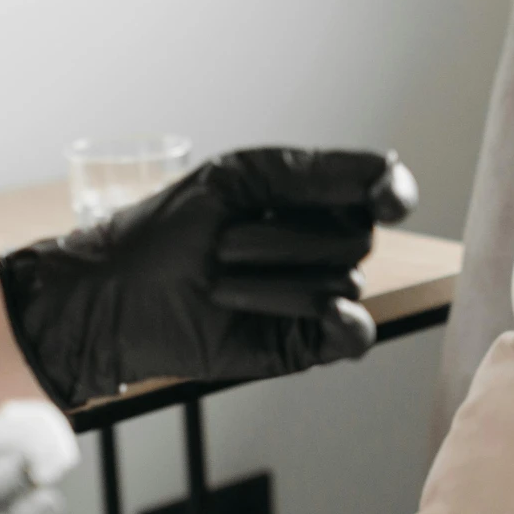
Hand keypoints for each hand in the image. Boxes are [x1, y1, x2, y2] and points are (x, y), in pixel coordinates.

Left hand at [0, 148, 416, 406]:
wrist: (120, 296)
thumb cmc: (168, 230)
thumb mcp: (237, 179)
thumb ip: (312, 171)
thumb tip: (388, 169)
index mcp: (315, 199)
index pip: (382, 189)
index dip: (394, 190)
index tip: (386, 193)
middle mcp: (326, 246)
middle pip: (358, 236)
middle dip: (287, 237)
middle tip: (224, 243)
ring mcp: (320, 296)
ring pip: (345, 282)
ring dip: (275, 279)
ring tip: (219, 280)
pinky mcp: (310, 343)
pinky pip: (355, 332)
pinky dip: (344, 321)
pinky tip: (323, 312)